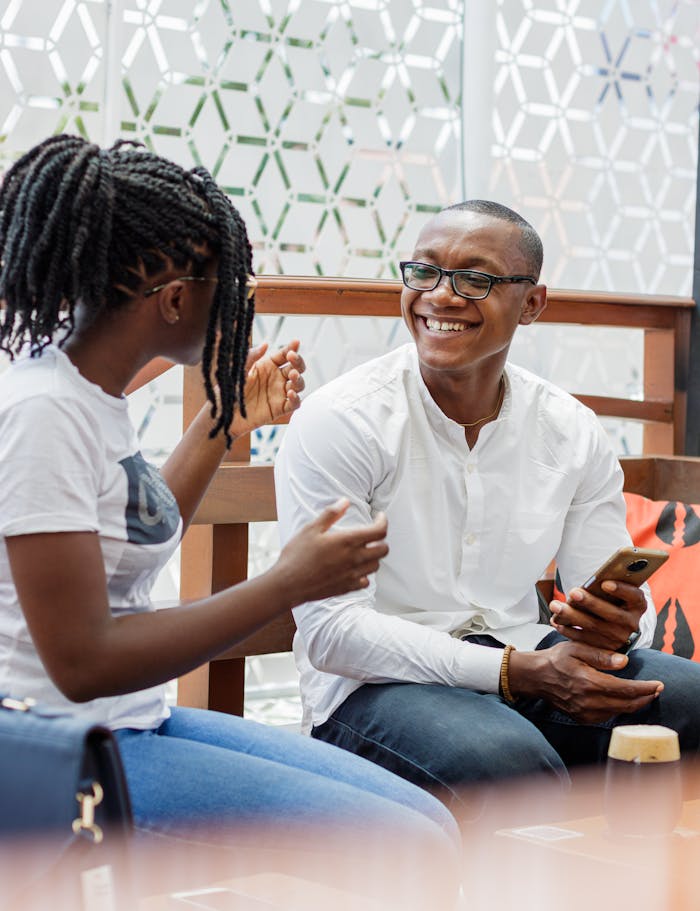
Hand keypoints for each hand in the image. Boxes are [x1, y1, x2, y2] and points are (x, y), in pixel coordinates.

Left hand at [229, 340, 305, 436]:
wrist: (223, 412)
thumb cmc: (229, 388)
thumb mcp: (239, 369)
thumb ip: (252, 356)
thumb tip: (265, 344)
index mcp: (267, 366)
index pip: (284, 355)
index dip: (292, 348)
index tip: (295, 343)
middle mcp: (276, 379)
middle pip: (296, 368)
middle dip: (298, 362)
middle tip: (293, 358)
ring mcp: (279, 393)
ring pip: (298, 385)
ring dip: (299, 379)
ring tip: (292, 376)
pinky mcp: (279, 409)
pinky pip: (294, 404)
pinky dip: (296, 399)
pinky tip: (290, 393)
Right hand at [274, 499, 388, 605]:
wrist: (288, 584)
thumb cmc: (297, 555)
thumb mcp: (311, 529)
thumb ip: (331, 514)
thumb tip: (345, 502)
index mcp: (347, 541)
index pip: (380, 531)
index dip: (383, 521)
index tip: (379, 517)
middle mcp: (354, 559)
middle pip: (384, 550)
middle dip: (382, 540)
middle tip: (371, 535)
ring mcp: (352, 575)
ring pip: (376, 566)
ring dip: (373, 556)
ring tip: (362, 551)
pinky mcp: (346, 588)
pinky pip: (365, 582)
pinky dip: (364, 574)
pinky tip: (354, 569)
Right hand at [508, 641, 662, 723]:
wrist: (534, 677)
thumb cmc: (555, 659)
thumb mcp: (576, 648)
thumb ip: (601, 655)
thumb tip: (624, 662)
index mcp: (589, 682)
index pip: (625, 689)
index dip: (645, 689)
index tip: (658, 685)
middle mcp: (588, 701)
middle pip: (625, 705)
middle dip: (644, 698)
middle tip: (655, 691)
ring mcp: (584, 712)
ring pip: (617, 713)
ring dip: (632, 706)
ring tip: (642, 696)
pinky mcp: (581, 718)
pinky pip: (606, 717)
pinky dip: (617, 710)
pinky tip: (621, 702)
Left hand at [548, 580, 646, 650]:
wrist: (617, 627)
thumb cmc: (612, 601)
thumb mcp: (617, 593)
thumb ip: (608, 587)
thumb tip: (592, 581)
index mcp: (638, 604)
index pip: (634, 596)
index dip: (621, 590)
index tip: (605, 583)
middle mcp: (631, 623)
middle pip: (611, 614)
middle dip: (590, 603)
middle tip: (573, 593)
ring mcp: (619, 638)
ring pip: (595, 627)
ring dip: (572, 616)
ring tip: (556, 605)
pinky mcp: (604, 649)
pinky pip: (585, 640)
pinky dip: (569, 630)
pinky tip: (556, 621)